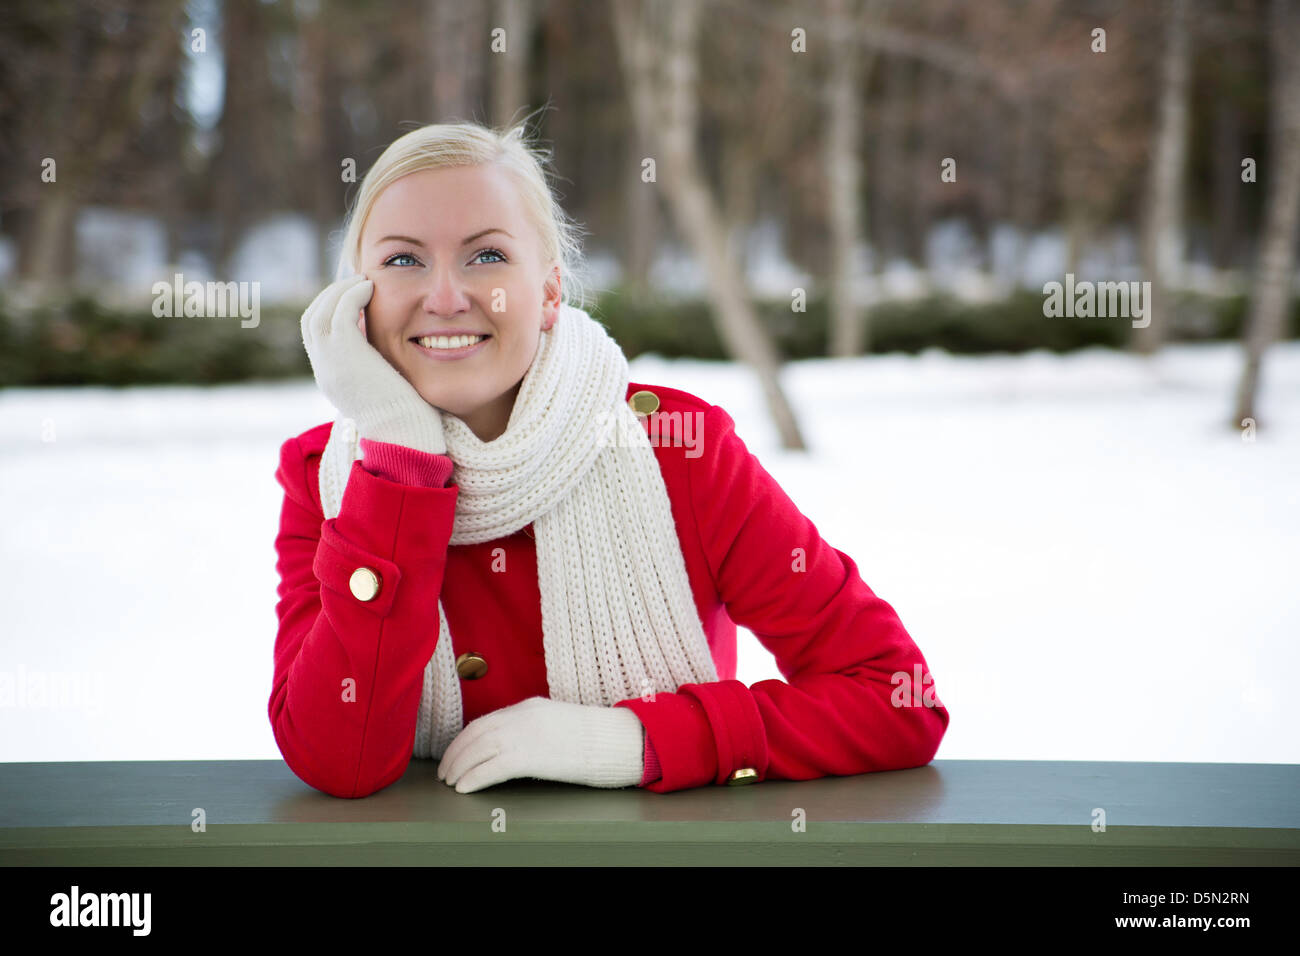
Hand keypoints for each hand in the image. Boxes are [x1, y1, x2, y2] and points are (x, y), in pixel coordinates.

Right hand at [300, 274, 446, 453]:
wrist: (405, 434)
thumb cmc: (406, 418)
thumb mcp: (384, 389)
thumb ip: (377, 367)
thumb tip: (387, 352)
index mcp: (331, 380)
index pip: (317, 337)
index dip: (330, 313)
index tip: (354, 302)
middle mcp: (324, 370)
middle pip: (311, 320)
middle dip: (330, 297)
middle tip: (355, 284)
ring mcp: (330, 361)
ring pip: (320, 312)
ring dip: (340, 291)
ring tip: (363, 282)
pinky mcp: (345, 353)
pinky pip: (339, 311)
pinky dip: (351, 294)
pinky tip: (370, 288)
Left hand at [437, 697, 645, 792]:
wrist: (615, 741)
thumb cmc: (592, 738)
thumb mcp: (558, 722)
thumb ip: (533, 727)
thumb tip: (511, 744)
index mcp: (529, 707)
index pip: (486, 720)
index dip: (465, 738)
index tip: (455, 752)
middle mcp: (522, 716)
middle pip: (476, 733)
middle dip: (456, 753)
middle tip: (446, 771)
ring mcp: (526, 735)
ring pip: (479, 749)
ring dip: (460, 767)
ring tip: (452, 782)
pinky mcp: (531, 756)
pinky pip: (492, 768)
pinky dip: (474, 777)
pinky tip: (465, 788)